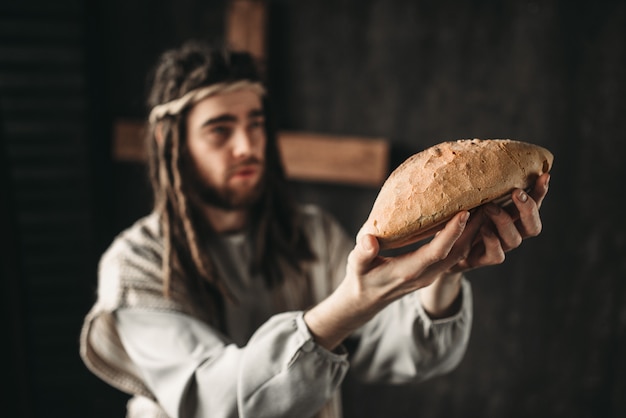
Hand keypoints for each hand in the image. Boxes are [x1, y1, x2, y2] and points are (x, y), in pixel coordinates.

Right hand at [304, 210, 479, 349]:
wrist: (365, 300)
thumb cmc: (360, 278)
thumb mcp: (356, 265)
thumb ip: (363, 252)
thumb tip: (369, 239)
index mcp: (407, 272)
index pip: (436, 252)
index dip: (451, 233)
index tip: (464, 212)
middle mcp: (425, 275)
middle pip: (457, 252)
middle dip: (473, 229)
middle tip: (485, 201)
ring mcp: (431, 274)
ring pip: (460, 254)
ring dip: (474, 232)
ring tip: (483, 206)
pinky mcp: (433, 271)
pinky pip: (456, 255)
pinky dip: (466, 238)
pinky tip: (470, 220)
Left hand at [449, 172, 550, 272]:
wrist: (440, 246)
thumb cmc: (458, 215)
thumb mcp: (469, 197)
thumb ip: (479, 183)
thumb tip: (479, 150)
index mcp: (511, 216)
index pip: (534, 204)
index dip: (541, 192)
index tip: (543, 175)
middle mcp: (510, 232)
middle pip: (533, 226)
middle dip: (528, 209)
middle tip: (516, 193)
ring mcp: (498, 247)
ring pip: (515, 240)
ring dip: (504, 222)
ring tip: (488, 207)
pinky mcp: (482, 260)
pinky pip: (496, 255)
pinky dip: (492, 242)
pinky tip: (483, 229)